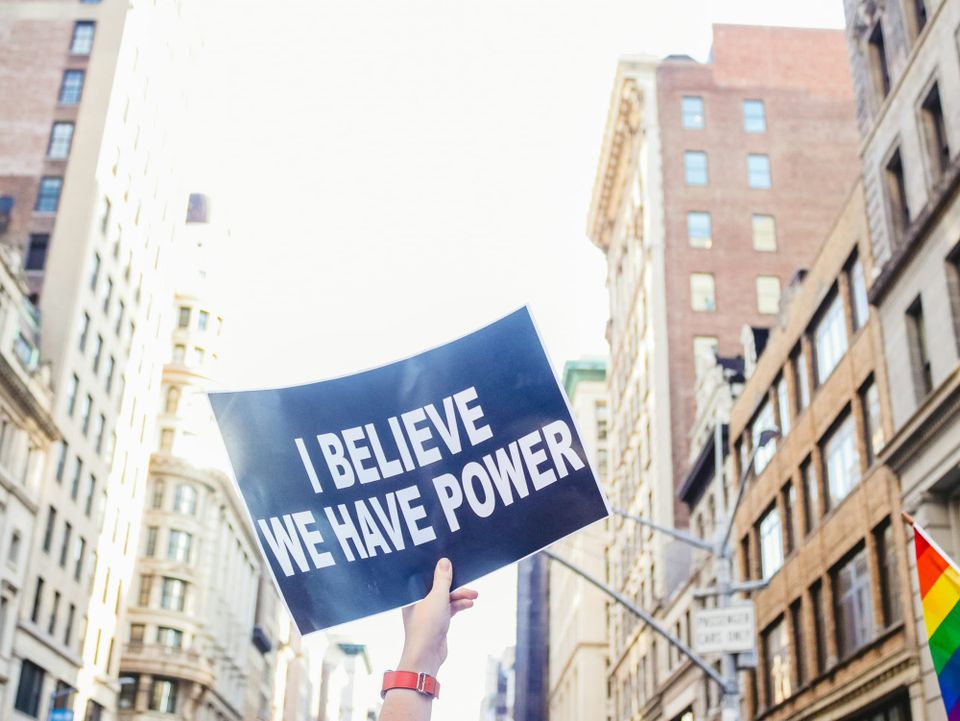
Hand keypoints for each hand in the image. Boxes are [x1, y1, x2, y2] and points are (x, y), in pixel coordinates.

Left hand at [398, 558, 477, 675]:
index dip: (438, 570)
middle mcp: (418, 601)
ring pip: (446, 598)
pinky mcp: (436, 622)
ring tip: (474, 596)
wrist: (426, 655)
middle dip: (455, 585)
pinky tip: (469, 604)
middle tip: (469, 584)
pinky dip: (458, 606)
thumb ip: (442, 580)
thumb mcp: (437, 597)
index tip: (452, 563)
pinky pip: (449, 609)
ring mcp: (428, 612)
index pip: (425, 576)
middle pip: (438, 587)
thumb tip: (444, 562)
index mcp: (412, 594)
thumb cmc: (426, 626)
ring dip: (460, 596)